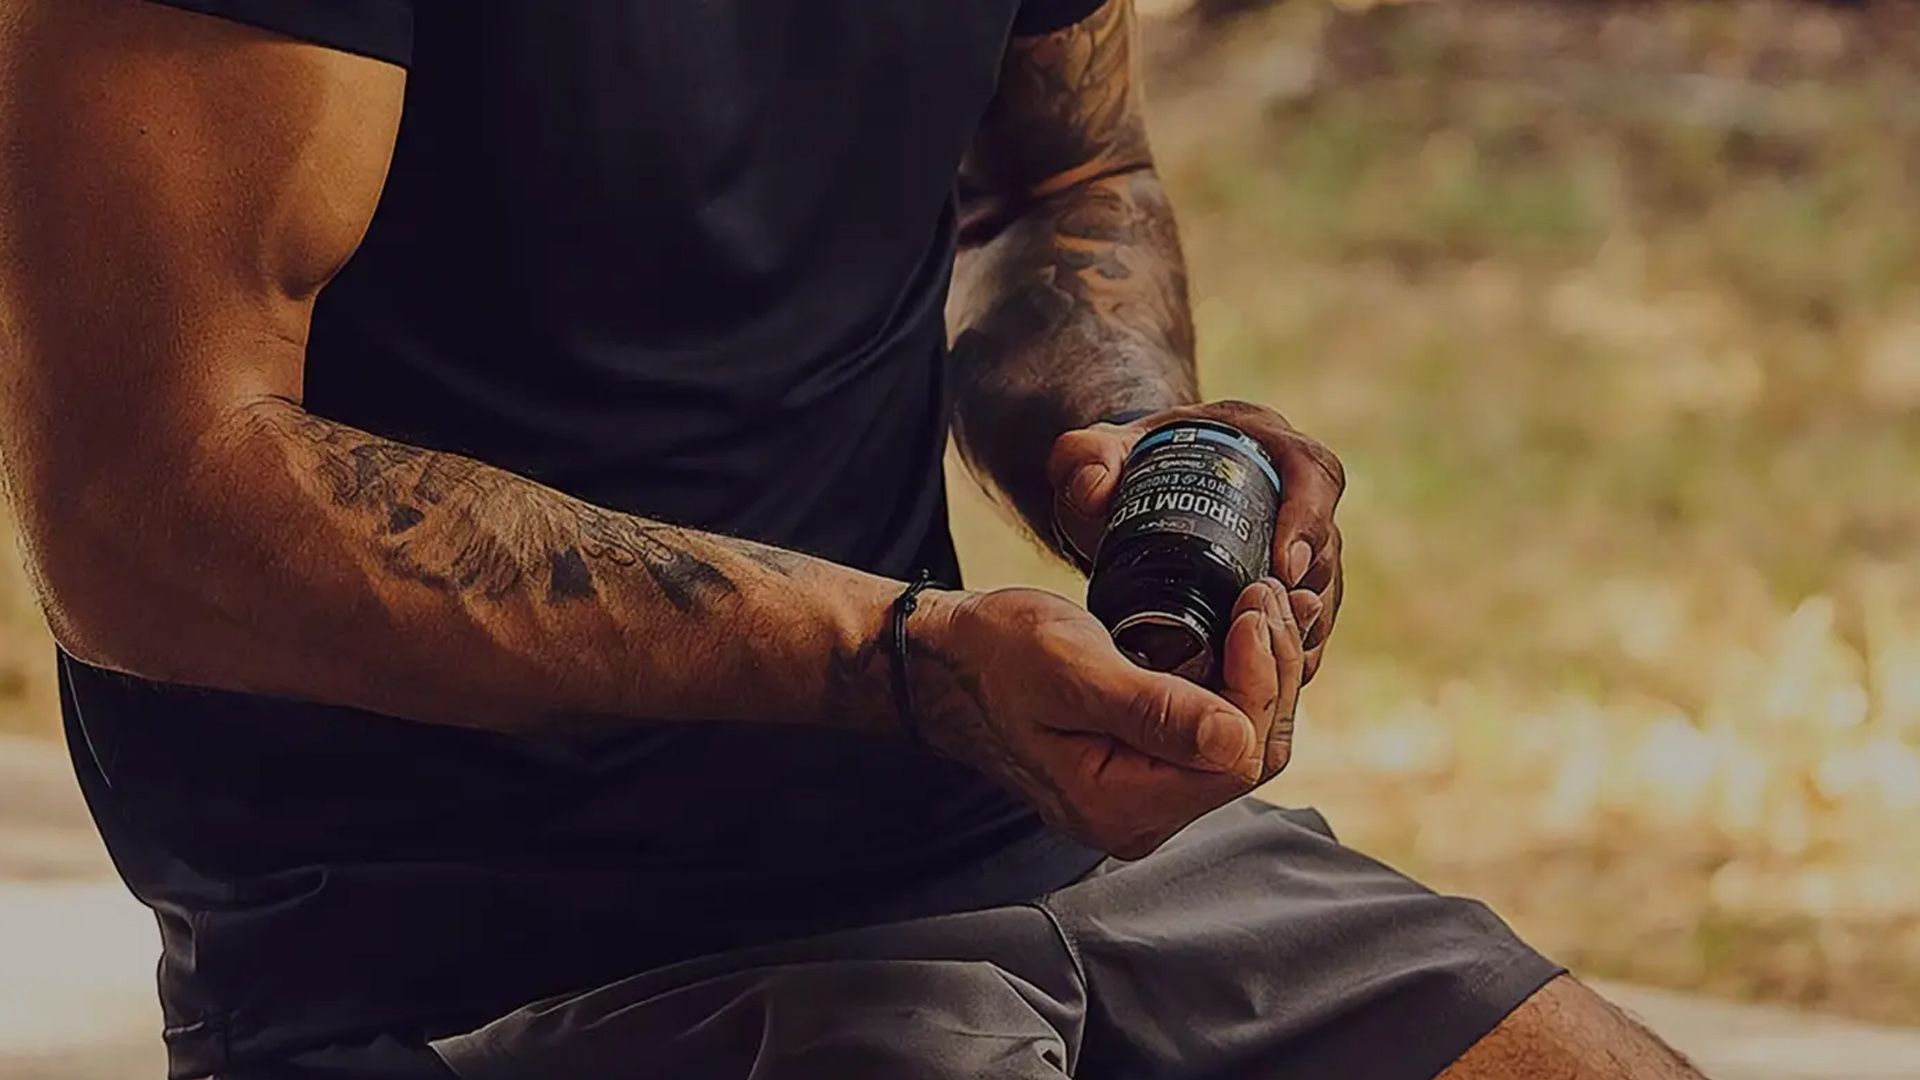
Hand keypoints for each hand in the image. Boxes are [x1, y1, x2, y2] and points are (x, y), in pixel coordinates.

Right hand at [911, 582, 1303, 858]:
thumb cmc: (996, 655)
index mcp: (1116, 805)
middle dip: (1271, 673)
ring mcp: (1143, 797)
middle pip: (1248, 756)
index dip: (1260, 682)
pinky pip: (1214, 733)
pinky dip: (1238, 681)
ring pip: (1239, 744)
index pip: (1235, 757)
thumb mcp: (1071, 668)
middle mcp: (1137, 818)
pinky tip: (1246, 632)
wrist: (949, 661)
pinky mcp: (1146, 769)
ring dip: (1262, 673)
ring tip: (1267, 603)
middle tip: (1269, 595)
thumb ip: (1152, 709)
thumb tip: (1236, 740)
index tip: (1253, 606)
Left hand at [1049, 400, 1344, 684]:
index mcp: (1267, 446)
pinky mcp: (1288, 591)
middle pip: (1326, 547)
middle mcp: (1297, 496)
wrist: (1130, 493)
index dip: (1307, 522)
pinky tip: (1261, 684)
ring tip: (1261, 666)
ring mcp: (1299, 547)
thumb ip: (1082, 459)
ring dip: (1299, 633)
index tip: (1282, 567)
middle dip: (1306, 593)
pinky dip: (1288, 654)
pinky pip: (1304, 625)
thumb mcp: (1095, 455)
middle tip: (1264, 630)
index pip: (1313, 476)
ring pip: (1321, 594)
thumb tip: (1093, 489)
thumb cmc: (1121, 467)